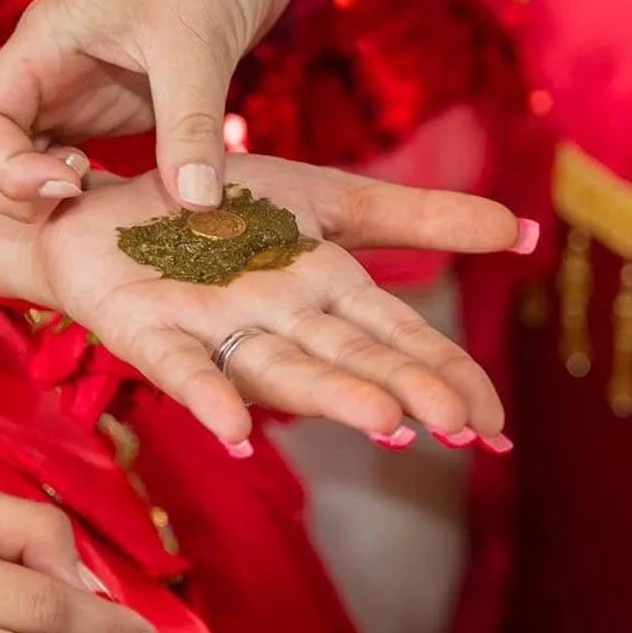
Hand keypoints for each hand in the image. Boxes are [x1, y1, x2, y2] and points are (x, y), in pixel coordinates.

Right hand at [0, 0, 312, 218]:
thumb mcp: (196, 45)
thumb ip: (190, 127)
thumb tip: (193, 201)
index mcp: (41, 47)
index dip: (5, 169)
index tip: (68, 184)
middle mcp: (44, 74)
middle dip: (9, 192)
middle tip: (75, 200)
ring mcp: (72, 94)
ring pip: (19, 160)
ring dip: (41, 196)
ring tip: (98, 200)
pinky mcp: (107, 109)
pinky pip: (68, 163)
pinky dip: (82, 193)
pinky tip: (119, 200)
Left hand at [26, 153, 533, 448]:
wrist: (110, 203)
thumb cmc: (222, 210)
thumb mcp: (327, 200)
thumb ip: (414, 218)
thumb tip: (522, 233)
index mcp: (323, 291)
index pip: (398, 338)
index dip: (445, 375)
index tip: (496, 425)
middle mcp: (277, 321)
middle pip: (348, 357)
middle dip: (402, 389)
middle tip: (458, 430)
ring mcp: (215, 331)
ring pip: (280, 367)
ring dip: (329, 394)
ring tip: (382, 422)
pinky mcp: (150, 332)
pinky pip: (182, 366)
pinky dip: (209, 396)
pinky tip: (236, 431)